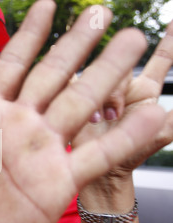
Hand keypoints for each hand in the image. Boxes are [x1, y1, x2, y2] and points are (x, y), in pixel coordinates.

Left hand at [0, 1, 164, 222]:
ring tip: (133, 43)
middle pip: (52, 76)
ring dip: (105, 74)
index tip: (46, 6)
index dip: (28, 37)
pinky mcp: (61, 180)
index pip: (11, 67)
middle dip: (75, 45)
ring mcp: (43, 150)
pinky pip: (96, 154)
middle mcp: (20, 127)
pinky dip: (122, 136)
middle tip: (100, 14)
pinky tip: (150, 115)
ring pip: (79, 103)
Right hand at [74, 21, 172, 179]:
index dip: (170, 41)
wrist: (99, 173)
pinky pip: (68, 78)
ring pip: (98, 72)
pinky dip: (68, 77)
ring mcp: (95, 89)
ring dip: (100, 93)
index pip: (161, 59)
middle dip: (118, 84)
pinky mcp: (71, 96)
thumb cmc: (129, 155)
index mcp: (145, 90)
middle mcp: (121, 86)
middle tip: (113, 112)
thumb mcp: (163, 132)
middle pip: (122, 65)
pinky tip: (70, 79)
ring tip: (99, 118)